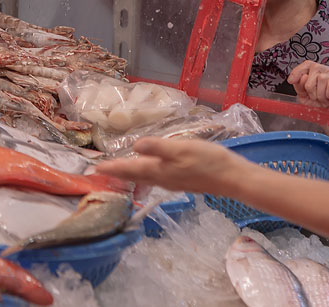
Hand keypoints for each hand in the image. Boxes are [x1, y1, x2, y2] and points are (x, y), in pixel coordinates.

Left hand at [95, 137, 251, 194]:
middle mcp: (162, 179)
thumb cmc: (208, 161)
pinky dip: (145, 174)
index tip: (96, 169)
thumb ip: (157, 147)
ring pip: (145, 178)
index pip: (129, 169)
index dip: (112, 167)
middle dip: (118, 172)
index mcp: (159, 170)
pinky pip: (156, 178)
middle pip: (134, 176)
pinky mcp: (182, 181)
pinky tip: (148, 170)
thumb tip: (135, 146)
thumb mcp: (181, 148)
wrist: (233, 178)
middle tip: (102, 170)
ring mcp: (172, 182)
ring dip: (130, 174)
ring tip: (119, 170)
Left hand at [287, 60, 328, 166]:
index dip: (298, 71)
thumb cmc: (323, 112)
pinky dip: (328, 95)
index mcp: (326, 72)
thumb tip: (298, 77)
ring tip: (326, 101)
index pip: (309, 64)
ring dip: (320, 94)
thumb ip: (300, 85)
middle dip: (310, 87)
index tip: (291, 81)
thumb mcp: (306, 97)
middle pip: (314, 69)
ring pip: (322, 77)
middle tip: (317, 99)